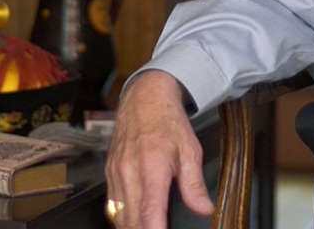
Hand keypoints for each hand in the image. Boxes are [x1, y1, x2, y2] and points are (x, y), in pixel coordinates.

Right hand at [104, 71, 213, 227]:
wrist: (144, 98)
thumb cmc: (167, 122)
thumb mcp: (190, 150)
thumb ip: (194, 184)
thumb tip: (204, 209)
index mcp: (152, 166)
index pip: (149, 212)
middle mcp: (129, 171)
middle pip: (130, 220)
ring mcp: (116, 173)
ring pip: (117, 215)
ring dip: (131, 227)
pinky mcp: (109, 173)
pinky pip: (111, 204)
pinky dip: (121, 218)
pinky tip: (133, 222)